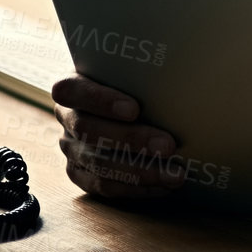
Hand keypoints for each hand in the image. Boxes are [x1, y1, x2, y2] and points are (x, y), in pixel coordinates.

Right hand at [51, 74, 184, 198]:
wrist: (121, 106)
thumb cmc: (132, 82)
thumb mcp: (131, 71)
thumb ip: (143, 71)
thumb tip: (184, 63)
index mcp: (72, 85)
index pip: (72, 90)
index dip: (100, 100)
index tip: (134, 109)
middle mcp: (67, 117)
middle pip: (89, 131)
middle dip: (131, 140)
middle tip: (168, 146)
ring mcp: (70, 148)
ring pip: (98, 163)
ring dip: (140, 171)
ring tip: (174, 175)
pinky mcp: (79, 173)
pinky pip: (104, 186)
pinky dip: (136, 188)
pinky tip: (163, 187)